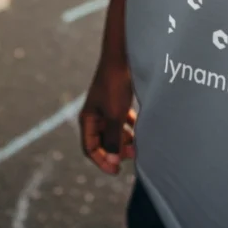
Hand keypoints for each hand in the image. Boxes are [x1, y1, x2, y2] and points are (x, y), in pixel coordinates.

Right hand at [79, 58, 135, 174]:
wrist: (122, 57)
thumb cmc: (115, 85)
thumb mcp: (115, 115)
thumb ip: (113, 139)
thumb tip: (113, 160)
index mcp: (87, 119)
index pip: (90, 149)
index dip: (102, 161)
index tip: (117, 170)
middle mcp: (94, 115)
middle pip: (102, 142)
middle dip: (116, 151)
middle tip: (133, 157)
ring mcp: (105, 108)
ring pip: (113, 132)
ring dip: (124, 140)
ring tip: (138, 146)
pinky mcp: (116, 101)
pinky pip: (121, 121)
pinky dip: (129, 127)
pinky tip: (140, 128)